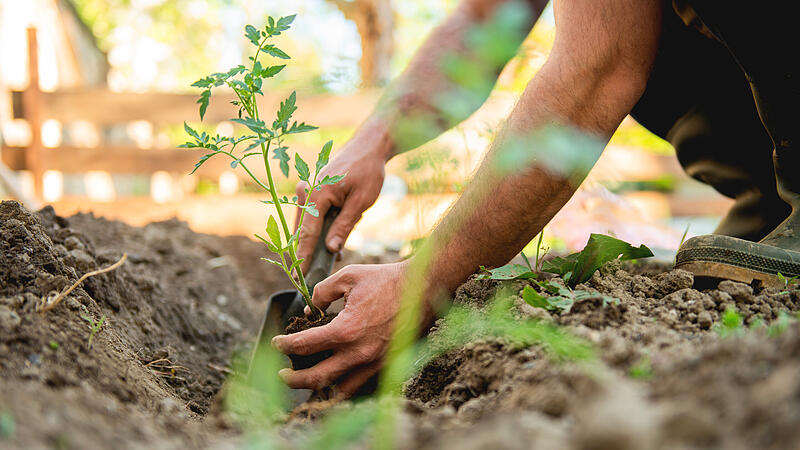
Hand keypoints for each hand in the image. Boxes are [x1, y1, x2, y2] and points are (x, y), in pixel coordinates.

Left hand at [272, 261, 418, 395]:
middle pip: (316, 378)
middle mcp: (359, 353)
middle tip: (283, 374)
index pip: (304, 345)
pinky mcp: (387, 365)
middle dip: (293, 379)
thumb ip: (322, 292)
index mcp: (346, 330)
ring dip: (319, 388)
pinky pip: (361, 385)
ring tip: (308, 381)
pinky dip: (344, 386)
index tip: (277, 342)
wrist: (424, 288)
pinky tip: (336, 378)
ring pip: (339, 390)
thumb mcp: (348, 276)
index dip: (285, 344)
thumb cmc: (386, 279)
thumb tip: (310, 309)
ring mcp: (374, 363)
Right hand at [295, 126, 389, 271]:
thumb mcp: (360, 202)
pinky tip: (332, 243)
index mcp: (315, 194)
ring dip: (315, 242)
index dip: (303, 258)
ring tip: (328, 260)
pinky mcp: (310, 191)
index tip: (297, 277)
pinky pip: (311, 216)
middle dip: (307, 253)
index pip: (307, 234)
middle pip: (302, 231)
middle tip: (310, 276)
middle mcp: (304, 191)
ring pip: (305, 225)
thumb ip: (344, 226)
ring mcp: (305, 190)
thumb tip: (330, 249)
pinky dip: (318, 230)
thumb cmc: (367, 172)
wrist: (368, 147)